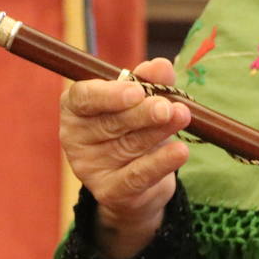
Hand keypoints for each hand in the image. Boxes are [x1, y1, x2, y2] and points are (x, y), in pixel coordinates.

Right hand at [59, 57, 191, 258]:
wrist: (136, 181)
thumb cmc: (134, 126)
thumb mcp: (142, 99)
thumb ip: (151, 80)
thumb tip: (160, 65)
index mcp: (76, 107)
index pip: (83, 97)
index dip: (109, 94)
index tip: (137, 91)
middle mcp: (75, 137)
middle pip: (110, 122)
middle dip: (143, 113)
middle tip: (167, 107)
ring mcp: (89, 167)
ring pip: (129, 145)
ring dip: (159, 131)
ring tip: (182, 117)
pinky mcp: (108, 192)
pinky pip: (136, 176)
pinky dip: (160, 163)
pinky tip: (180, 151)